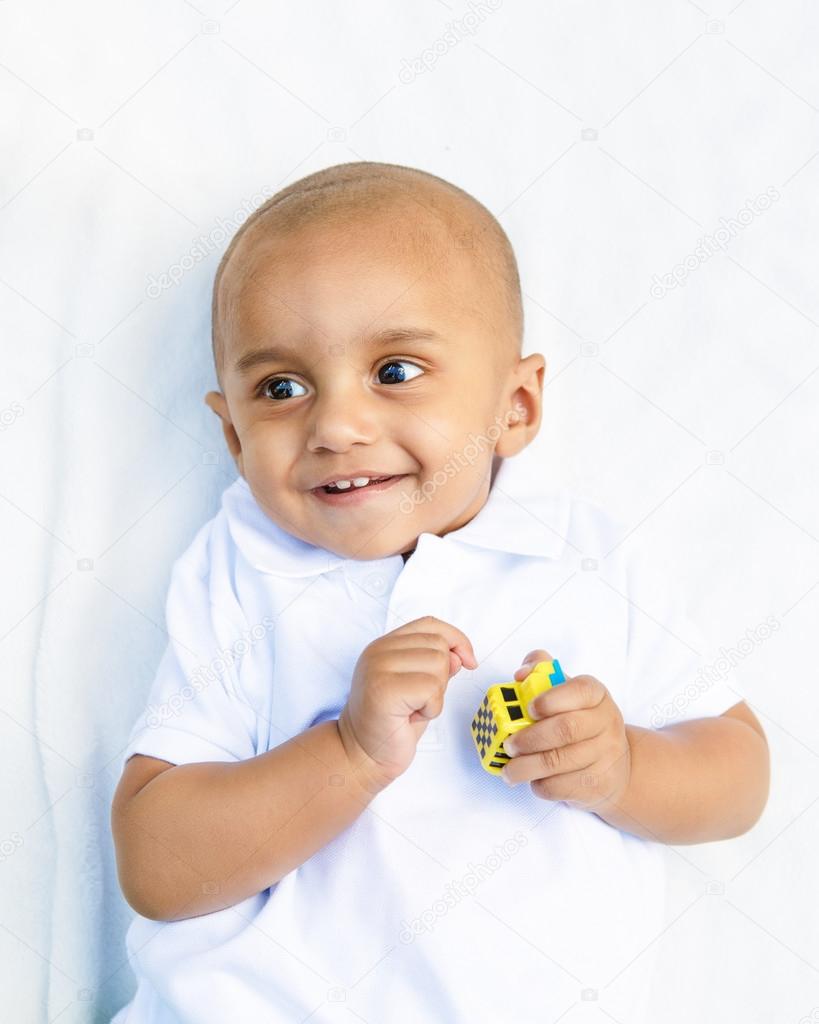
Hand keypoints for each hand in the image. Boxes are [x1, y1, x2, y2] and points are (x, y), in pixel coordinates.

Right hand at [338, 615, 477, 794]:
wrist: (362, 755)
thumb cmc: (392, 723)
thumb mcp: (420, 687)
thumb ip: (437, 666)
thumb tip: (460, 654)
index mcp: (385, 645)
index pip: (430, 624)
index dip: (456, 638)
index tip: (469, 661)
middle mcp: (378, 650)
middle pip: (438, 646)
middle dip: (442, 677)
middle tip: (419, 700)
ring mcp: (378, 667)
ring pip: (438, 664)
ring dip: (436, 694)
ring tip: (413, 708)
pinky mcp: (384, 689)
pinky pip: (432, 689)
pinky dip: (431, 708)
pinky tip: (410, 717)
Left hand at [500, 649, 630, 812]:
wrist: (616, 764)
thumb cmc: (580, 721)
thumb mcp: (566, 692)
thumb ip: (541, 673)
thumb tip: (522, 674)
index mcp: (596, 694)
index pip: (579, 691)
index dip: (551, 699)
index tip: (530, 708)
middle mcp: (606, 721)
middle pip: (566, 729)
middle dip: (530, 738)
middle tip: (509, 745)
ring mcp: (605, 754)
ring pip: (559, 762)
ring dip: (526, 767)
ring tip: (510, 769)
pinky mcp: (598, 784)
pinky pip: (561, 786)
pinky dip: (540, 785)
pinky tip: (533, 779)